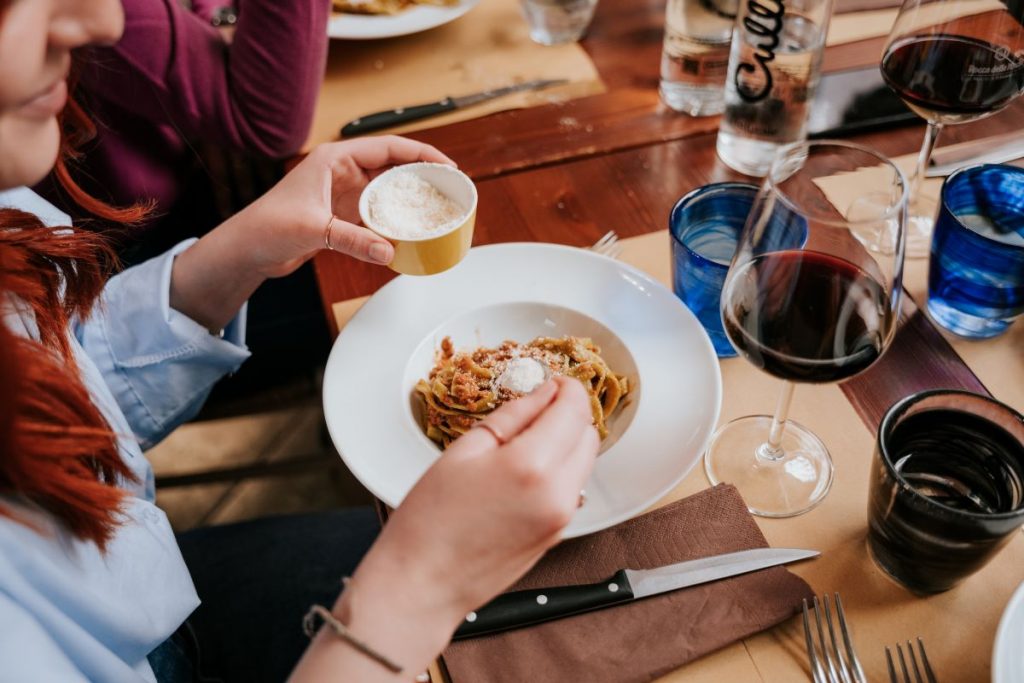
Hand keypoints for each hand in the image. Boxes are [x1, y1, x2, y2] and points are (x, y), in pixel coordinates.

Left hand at [236, 135, 454, 278]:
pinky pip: (378, 214)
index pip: (388, 148)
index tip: (447, 166)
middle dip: (423, 176)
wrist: (247, 248)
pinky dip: (395, 221)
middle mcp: (342, 172)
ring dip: (411, 200)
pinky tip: (411, 231)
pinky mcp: (342, 215)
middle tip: (451, 189)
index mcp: (334, 159)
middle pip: (394, 167)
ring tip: (437, 209)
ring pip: (388, 191)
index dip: (421, 154)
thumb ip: (352, 240)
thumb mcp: (313, 229)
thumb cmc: (267, 226)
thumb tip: (389, 251)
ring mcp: (344, 194)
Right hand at [290, 377, 599, 681]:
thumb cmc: (430, 520)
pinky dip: (560, 468)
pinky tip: (526, 467)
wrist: (423, 583)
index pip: (574, 410)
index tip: (553, 380)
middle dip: (570, 413)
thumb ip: (512, 416)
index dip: (567, 388)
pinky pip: (573, 488)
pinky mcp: (558, 534)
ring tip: (527, 436)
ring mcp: (562, 517)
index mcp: (533, 466)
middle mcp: (559, 493)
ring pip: (584, 462)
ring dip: (567, 440)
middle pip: (588, 435)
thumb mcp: (465, 451)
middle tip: (539, 404)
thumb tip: (542, 393)